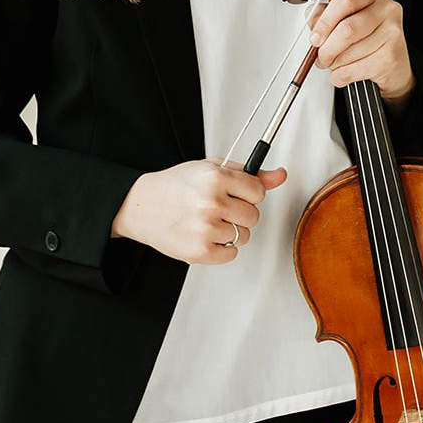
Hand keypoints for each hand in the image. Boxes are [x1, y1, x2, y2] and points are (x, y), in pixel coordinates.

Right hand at [110, 156, 286, 264]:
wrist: (142, 205)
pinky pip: (231, 254)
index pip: (258, 191)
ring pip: (244, 236)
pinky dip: (221, 248)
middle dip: (240, 212)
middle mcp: (211, 203)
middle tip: (218, 207)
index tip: (236, 193)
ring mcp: (206, 229)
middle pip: (253, 216)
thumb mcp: (211, 168)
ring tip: (208, 220)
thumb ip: (249, 173)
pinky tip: (204, 234)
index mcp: (215, 178)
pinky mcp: (200, 251)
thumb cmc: (176, 185)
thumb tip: (280, 176)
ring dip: (230, 231)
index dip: (248, 193)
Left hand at [308, 0, 415, 108]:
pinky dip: (341, 76)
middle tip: (321, 56)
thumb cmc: (368, 39)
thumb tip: (312, 22)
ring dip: (334, 63)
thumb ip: (325, 16)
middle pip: (347, 28)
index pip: (345, 0)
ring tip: (334, 64)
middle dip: (327, 47)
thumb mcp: (347, 20)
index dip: (325, 20)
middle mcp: (386, 10)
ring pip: (349, 52)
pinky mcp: (390, 57)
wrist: (394, 66)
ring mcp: (392, 33)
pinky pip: (355, 70)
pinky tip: (342, 73)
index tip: (315, 36)